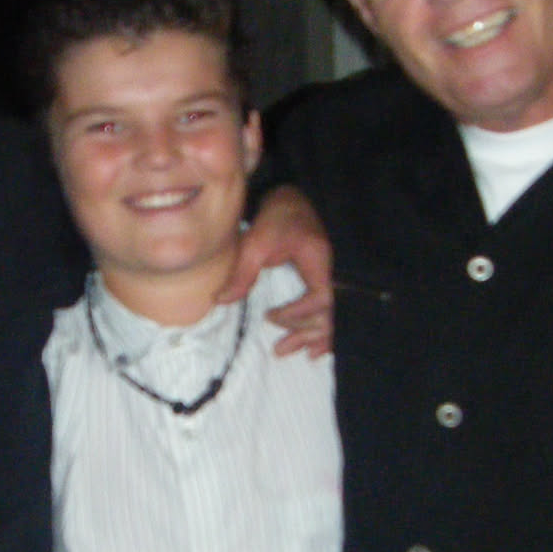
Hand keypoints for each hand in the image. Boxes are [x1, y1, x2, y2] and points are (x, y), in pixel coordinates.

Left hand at [220, 185, 333, 357]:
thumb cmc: (276, 216)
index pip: (320, 298)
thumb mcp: (256, 242)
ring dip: (313, 337)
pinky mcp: (323, 280)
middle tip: (279, 349)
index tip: (271, 317)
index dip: (298, 313)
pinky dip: (321, 329)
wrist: (292, 198)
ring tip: (293, 354)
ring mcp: (330, 277)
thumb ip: (241, 273)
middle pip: (329, 314)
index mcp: (318, 261)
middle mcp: (329, 272)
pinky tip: (312, 346)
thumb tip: (221, 301)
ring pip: (331, 316)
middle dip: (305, 335)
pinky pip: (329, 310)